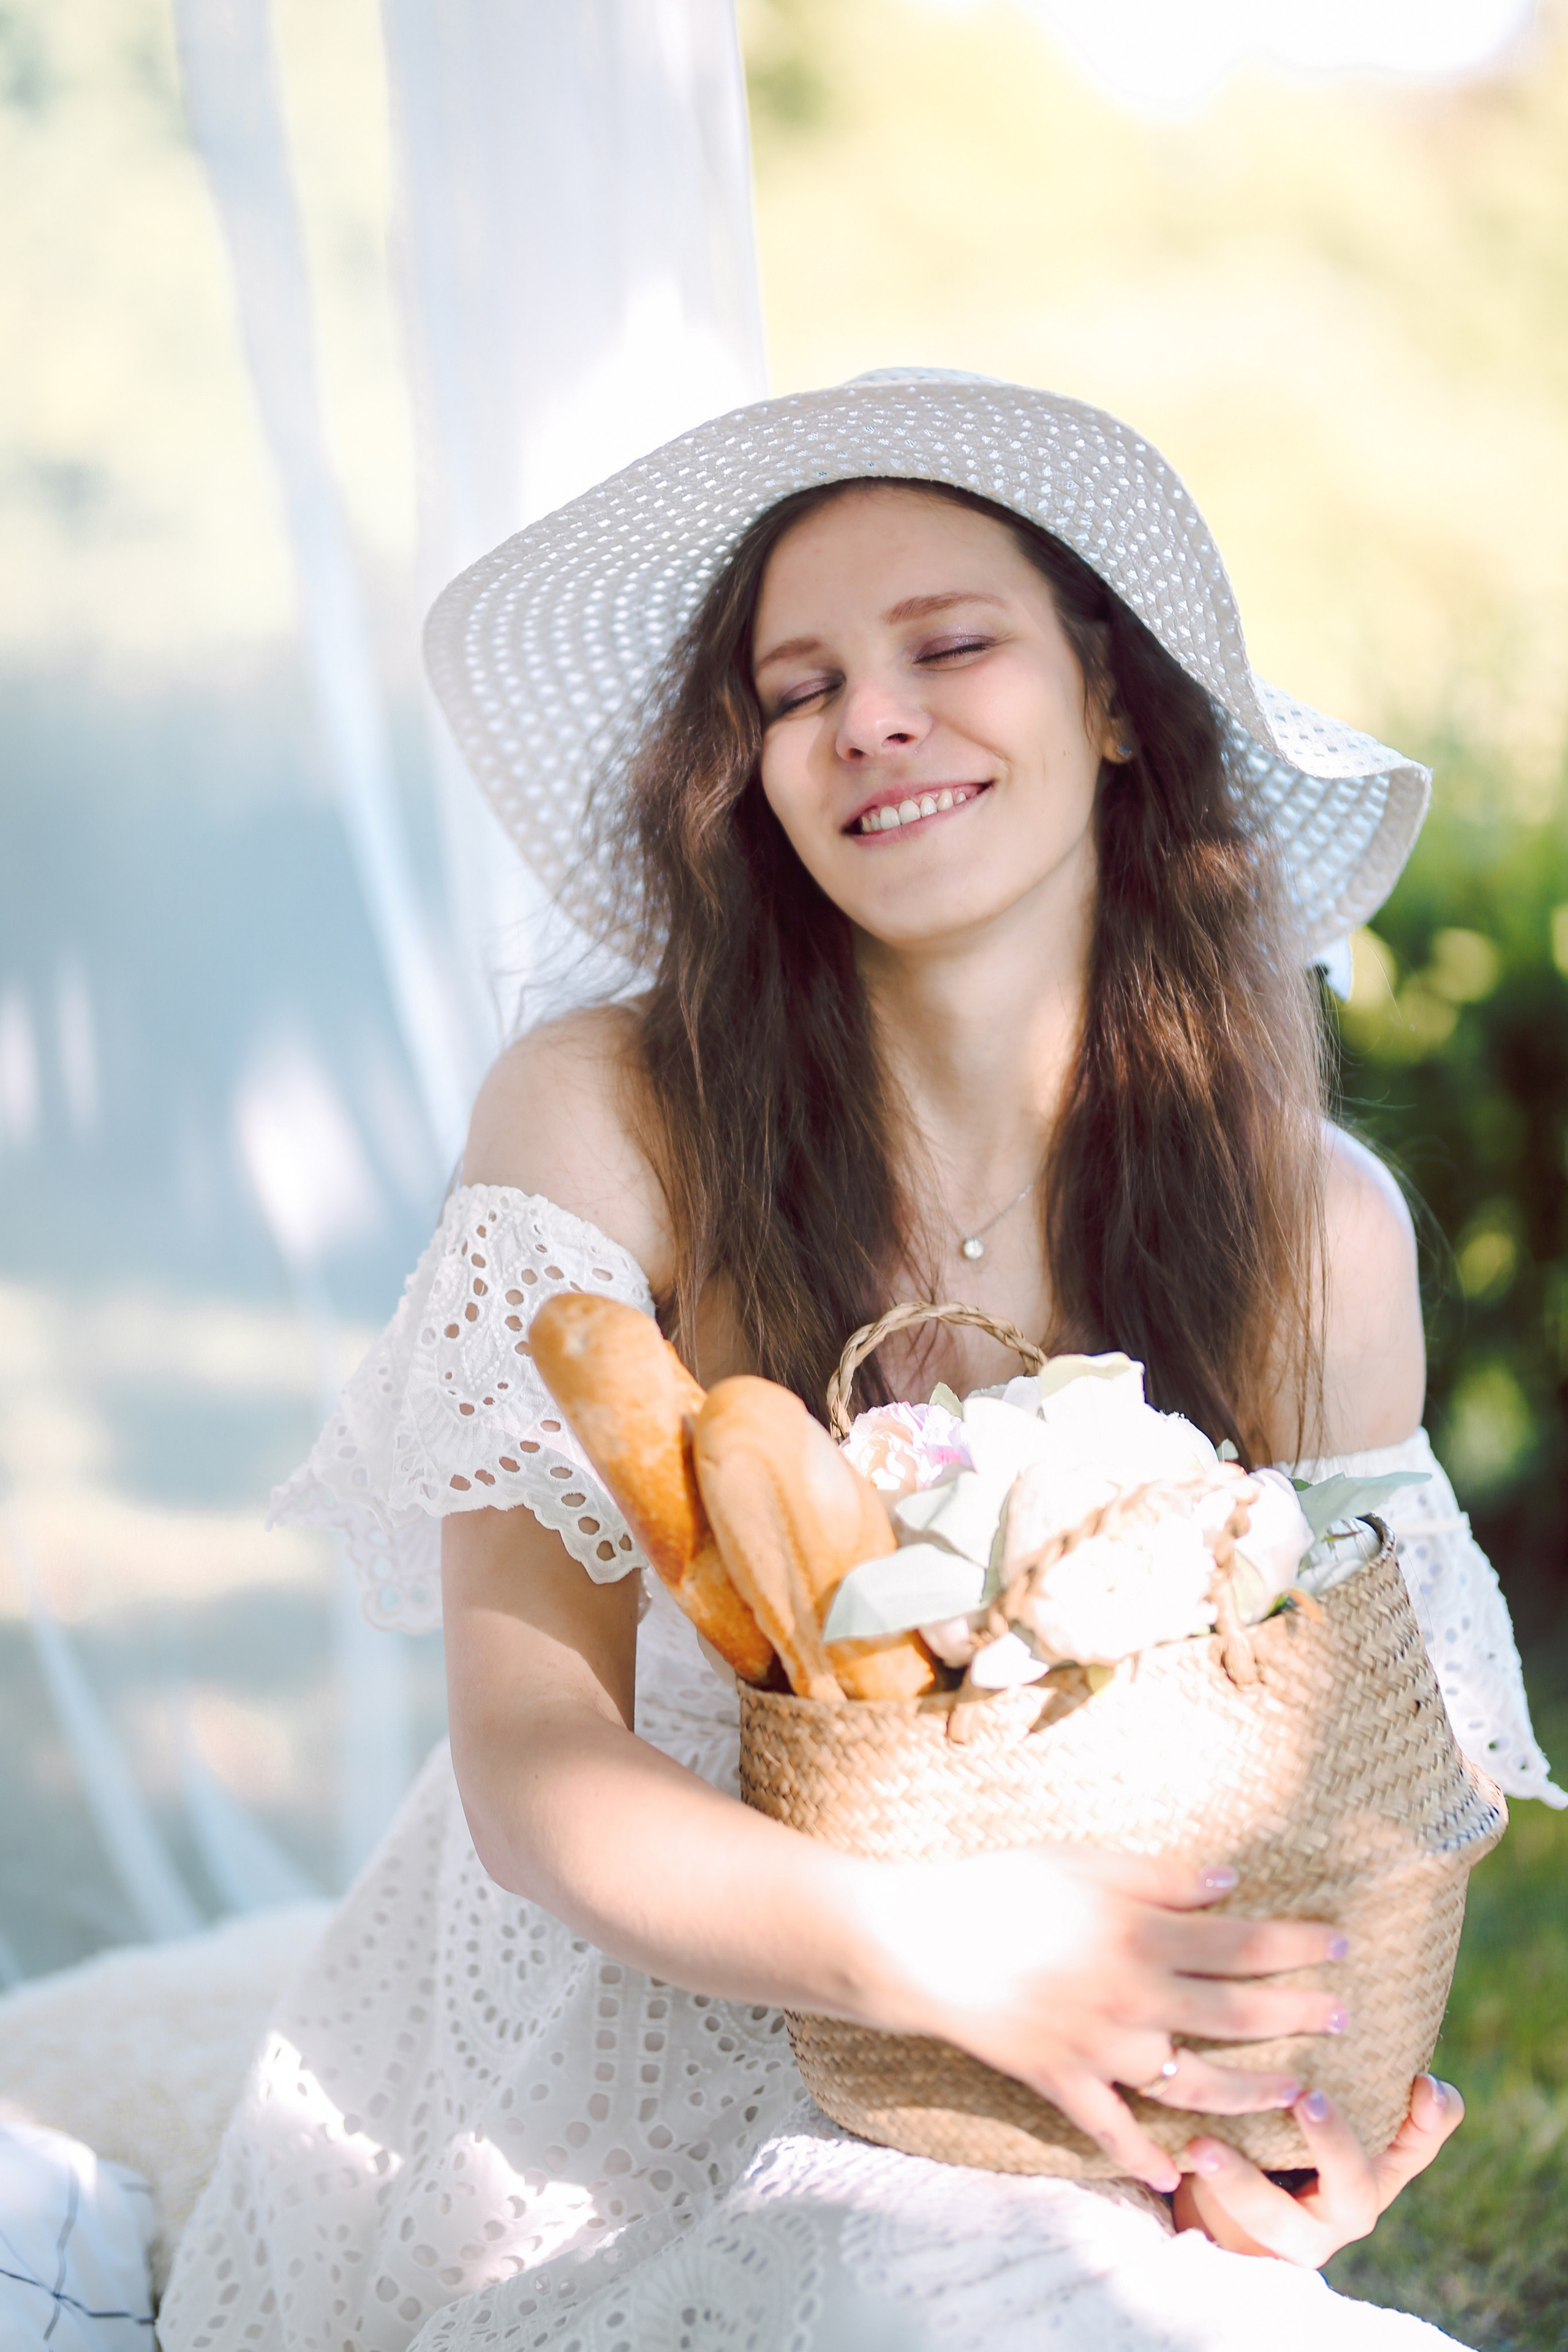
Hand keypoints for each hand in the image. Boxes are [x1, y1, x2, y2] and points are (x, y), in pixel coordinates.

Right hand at [854, 1843, 1348, 2192]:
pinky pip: (1112, 2130)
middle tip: (1340, 2015)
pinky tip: (1173, 2174)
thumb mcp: (1084, 1863)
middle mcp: (1133, 1998)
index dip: (1294, 1942)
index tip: (1338, 1942)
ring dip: (1250, 2091)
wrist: (921, 1942)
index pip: (1240, 1942)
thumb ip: (1159, 1877)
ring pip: (1193, 2084)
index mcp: (1140, 1934)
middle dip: (1295, 2014)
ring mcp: (1100, 2048)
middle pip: (1233, 2013)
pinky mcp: (1062, 2082)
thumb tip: (1227, 1884)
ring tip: (1292, 2090)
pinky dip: (1143, 2155)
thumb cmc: (1002, 1886)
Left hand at [1172, 2074, 1464, 2261]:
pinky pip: (1239, 2224)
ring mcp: (1306, 2232)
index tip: (1421, 2083)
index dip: (1433, 2115)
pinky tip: (1189, 2150)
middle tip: (1308, 2098)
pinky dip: (1214, 2185)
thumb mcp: (1317, 2088)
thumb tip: (1330, 1970)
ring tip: (1206, 2147)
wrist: (1235, 2202)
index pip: (1423, 2136)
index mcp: (1380, 2155)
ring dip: (1243, 2179)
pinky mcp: (1261, 2244)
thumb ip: (1333, 2049)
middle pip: (1358, 2183)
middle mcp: (1352, 2198)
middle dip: (1333, 2143)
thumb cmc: (1289, 2123)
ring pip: (1280, 2216)